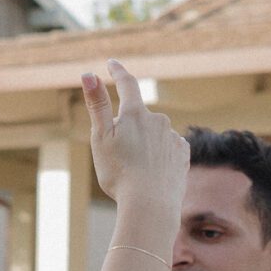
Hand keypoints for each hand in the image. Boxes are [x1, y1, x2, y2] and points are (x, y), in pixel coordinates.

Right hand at [81, 62, 185, 251]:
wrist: (150, 205)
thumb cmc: (120, 173)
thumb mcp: (101, 138)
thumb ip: (97, 105)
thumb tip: (88, 74)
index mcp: (136, 114)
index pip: (127, 83)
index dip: (118, 72)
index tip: (112, 64)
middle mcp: (158, 120)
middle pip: (139, 116)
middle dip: (129, 127)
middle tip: (118, 154)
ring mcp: (173, 138)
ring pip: (155, 134)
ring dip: (145, 144)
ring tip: (135, 169)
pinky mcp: (183, 156)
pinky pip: (169, 149)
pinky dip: (160, 155)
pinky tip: (154, 171)